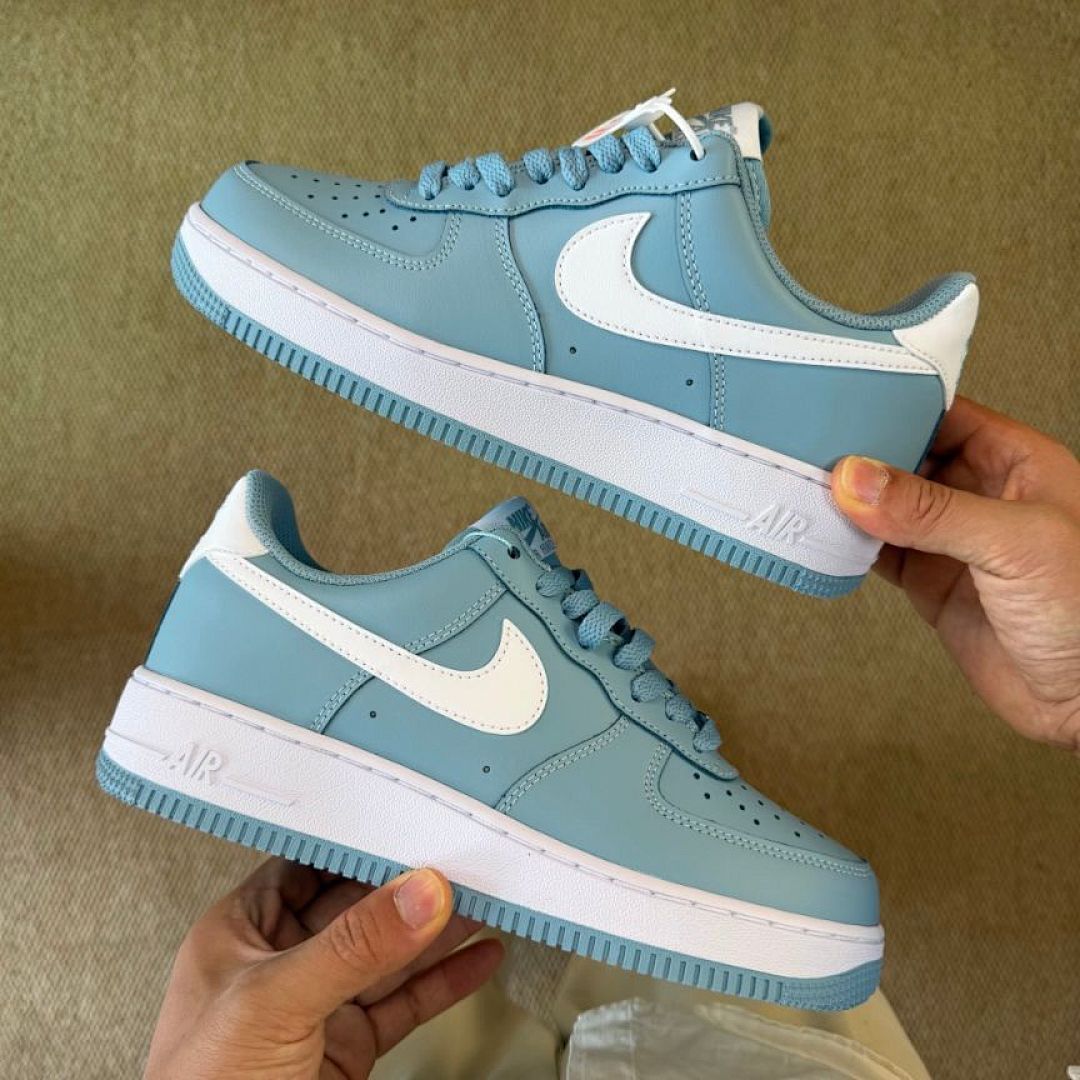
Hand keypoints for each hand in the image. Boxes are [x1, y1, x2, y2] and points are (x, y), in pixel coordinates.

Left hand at [145, 858, 502, 1078]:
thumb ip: (351, 947)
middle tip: (465, 864)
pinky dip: (445, 982)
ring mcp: (318, 1008)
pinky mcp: (348, 1049)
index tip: (412, 826)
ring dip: (439, 931)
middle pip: (359, 908)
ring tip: (487, 900)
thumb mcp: (273, 1003)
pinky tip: (476, 959)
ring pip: (390, 955)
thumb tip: (416, 894)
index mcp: (240, 933)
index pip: (309, 867)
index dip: (360, 846)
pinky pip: (405, 1003)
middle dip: (412, 887)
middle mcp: (280, 964)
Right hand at [832, 396, 1079, 750]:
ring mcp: (952, 541)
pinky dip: (848, 545)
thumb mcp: (1014, 542)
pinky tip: (825, 534)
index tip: (844, 401)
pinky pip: (878, 553)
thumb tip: (858, 479)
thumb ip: (932, 510)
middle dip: (862, 452)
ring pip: (887, 506)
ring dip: (849, 501)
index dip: (898, 404)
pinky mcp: (930, 583)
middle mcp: (981, 495)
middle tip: (809, 446)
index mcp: (1017, 463)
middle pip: (907, 457)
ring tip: (804, 486)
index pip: (945, 414)